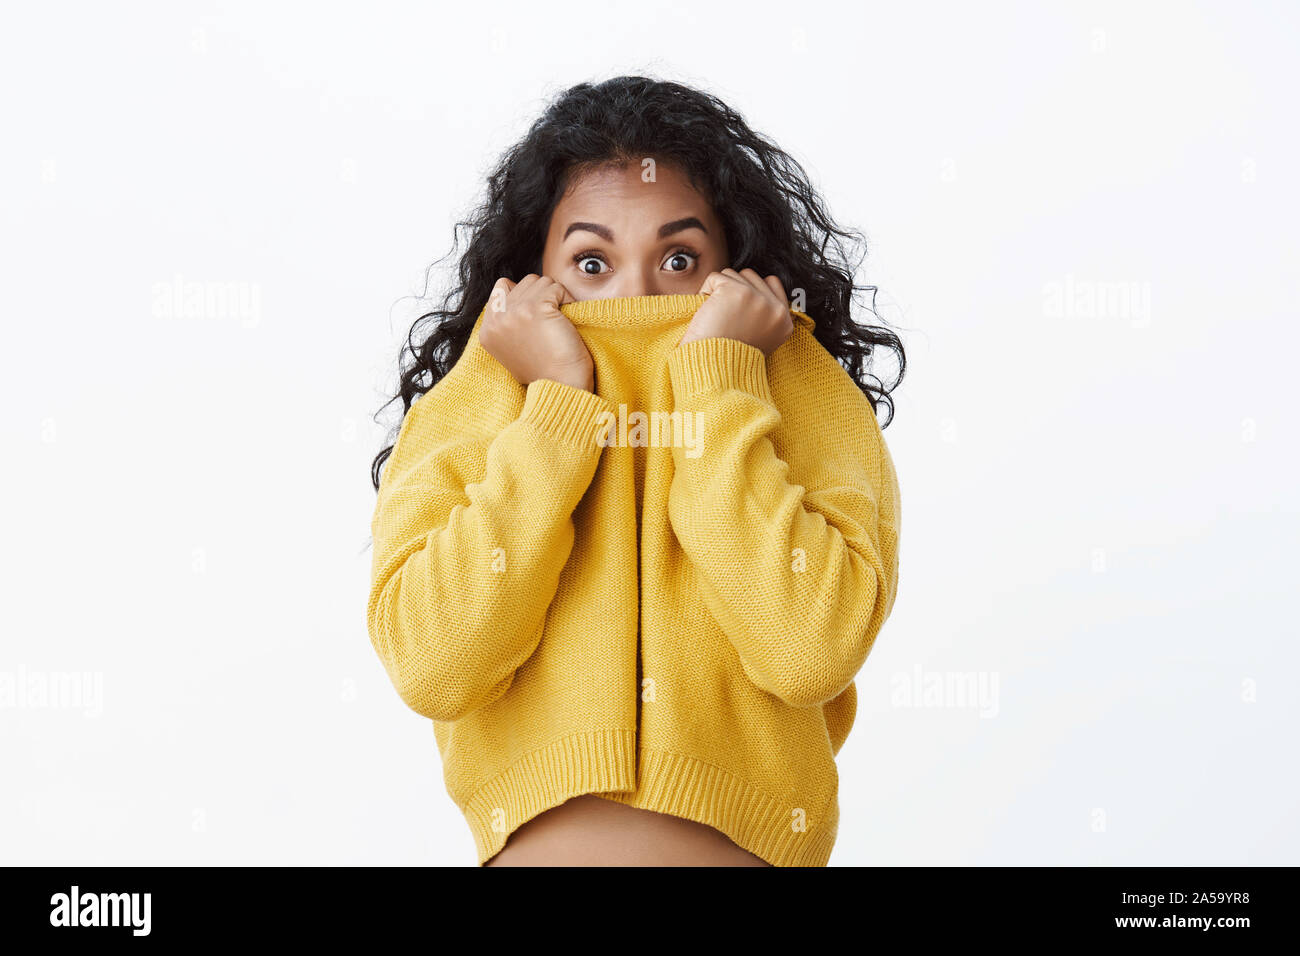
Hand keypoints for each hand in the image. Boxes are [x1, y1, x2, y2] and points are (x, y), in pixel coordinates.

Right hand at [478, 275, 593, 391]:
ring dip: (555, 297)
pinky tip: (567, 321)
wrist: (561, 387)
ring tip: (559, 322)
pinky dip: (567, 300)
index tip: (537, 317)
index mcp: (487, 332)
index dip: (525, 296)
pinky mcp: (536, 308)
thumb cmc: (546, 372)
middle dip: (542, 296)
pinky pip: (556, 287)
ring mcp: (514, 312)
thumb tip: (516, 297)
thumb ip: (508, 324)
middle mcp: (496, 320)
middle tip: (551, 321)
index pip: (501, 288)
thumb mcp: (513, 350)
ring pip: (541, 281)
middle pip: (524, 283)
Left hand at [678, 268, 793, 356]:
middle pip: (750, 276)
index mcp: (784, 322)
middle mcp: (775, 308)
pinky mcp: (736, 291)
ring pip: (732, 275)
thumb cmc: (728, 359)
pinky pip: (714, 278)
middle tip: (726, 317)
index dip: (750, 290)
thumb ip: (763, 315)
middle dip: (733, 289)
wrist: (716, 371)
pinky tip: (708, 314)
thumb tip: (753, 290)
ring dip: (718, 292)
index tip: (738, 307)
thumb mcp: (760, 339)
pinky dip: (705, 293)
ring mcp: (757, 298)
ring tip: (717, 317)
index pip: (772, 283)